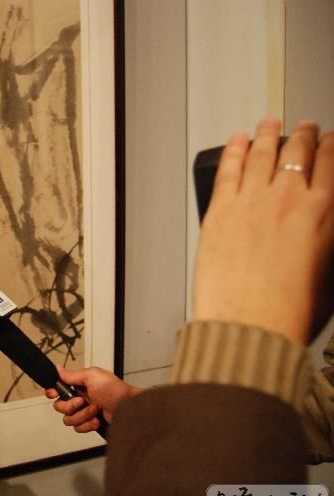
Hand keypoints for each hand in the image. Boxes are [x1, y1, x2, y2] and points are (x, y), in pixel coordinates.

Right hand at [45, 366, 141, 431]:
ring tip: (95, 410)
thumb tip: (58, 368)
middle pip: (60, 406)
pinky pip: (78, 428)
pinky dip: (87, 425)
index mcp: (79, 385)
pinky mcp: (90, 424)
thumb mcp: (92, 376)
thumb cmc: (114, 390)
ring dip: (82, 415)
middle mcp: (80, 398)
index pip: (58, 389)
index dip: (53, 392)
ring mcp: (84, 412)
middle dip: (70, 406)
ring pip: (68, 419)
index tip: (54, 393)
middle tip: (82, 401)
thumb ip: (72, 375)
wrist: (129, 409)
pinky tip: (97, 420)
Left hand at [194, 118, 333, 342]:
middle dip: (303, 135)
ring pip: (262, 154)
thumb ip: (328, 237)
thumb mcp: (330, 271)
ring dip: (268, 134)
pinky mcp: (220, 210)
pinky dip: (233, 150)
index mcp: (324, 212)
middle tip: (304, 127)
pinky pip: (228, 169)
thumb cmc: (290, 311)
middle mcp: (289, 199)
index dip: (330, 147)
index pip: (331, 164)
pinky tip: (236, 141)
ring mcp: (252, 201)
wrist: (250, 325)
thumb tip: (325, 226)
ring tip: (270, 123)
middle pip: (298, 153)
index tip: (329, 140)